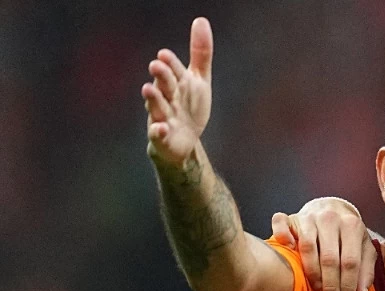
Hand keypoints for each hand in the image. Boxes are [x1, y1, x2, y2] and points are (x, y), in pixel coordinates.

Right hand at [143, 18, 212, 166]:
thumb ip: (200, 53)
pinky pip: (158, 134)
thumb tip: (201, 20)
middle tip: (157, 65)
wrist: (184, 141)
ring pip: (156, 107)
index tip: (165, 55)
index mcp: (176, 84)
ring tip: (148, 89)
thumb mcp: (199, 80)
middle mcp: (166, 98)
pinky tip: (161, 128)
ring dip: (153, 99)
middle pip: (163, 86)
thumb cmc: (189, 106)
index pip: (173, 71)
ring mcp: (162, 117)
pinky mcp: (162, 137)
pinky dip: (158, 131)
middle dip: (161, 76)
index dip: (170, 64)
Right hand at [270, 199, 375, 290]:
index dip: (348, 285)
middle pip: (330, 258)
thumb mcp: (364, 249)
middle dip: (331, 285)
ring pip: (308, 247)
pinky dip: (282, 236)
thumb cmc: (349, 234)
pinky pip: (281, 223)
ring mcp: (310, 216)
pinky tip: (289, 249)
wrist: (333, 208)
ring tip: (317, 288)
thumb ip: (365, 272)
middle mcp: (330, 218)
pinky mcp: (291, 216)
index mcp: (352, 225)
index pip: (350, 261)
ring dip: (312, 272)